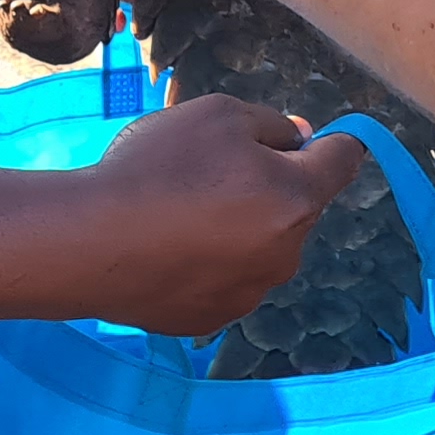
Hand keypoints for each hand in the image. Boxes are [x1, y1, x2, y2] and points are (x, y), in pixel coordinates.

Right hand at [82, 95, 369, 334]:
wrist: (89, 243)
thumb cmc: (157, 168)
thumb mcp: (216, 115)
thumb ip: (271, 123)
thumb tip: (301, 139)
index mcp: (297, 197)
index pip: (344, 160)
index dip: (330, 141)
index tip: (303, 138)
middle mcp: (287, 253)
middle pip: (297, 207)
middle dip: (270, 187)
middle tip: (211, 172)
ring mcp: (252, 293)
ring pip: (262, 248)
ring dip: (240, 229)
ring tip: (178, 214)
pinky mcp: (214, 319)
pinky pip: (225, 281)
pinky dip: (208, 264)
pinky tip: (166, 250)